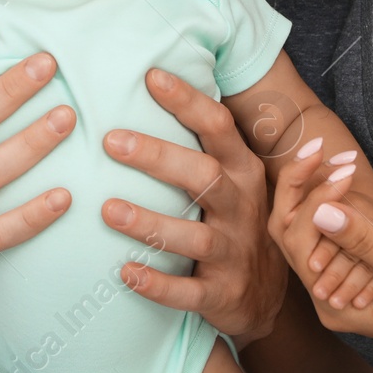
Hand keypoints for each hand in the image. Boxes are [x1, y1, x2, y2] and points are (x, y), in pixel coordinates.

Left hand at [100, 68, 285, 346]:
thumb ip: (201, 141)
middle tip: (110, 140)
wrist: (265, 296)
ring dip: (150, 223)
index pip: (218, 127)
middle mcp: (242, 207)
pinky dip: (158, 285)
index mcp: (242, 170)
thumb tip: (152, 78)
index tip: (151, 76)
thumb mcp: (232, 177)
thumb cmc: (233, 220)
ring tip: (107, 209)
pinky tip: (124, 272)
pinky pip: (189, 293)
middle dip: (158, 157)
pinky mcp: (223, 294)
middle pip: (204, 176)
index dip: (187, 101)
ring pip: (194, 237)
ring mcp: (234, 253)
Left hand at [270, 146, 372, 355]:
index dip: (315, 198)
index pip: (299, 239)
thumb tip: (320, 210)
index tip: (344, 169)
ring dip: (316, 192)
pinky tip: (346, 178)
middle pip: (292, 232)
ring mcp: (334, 289)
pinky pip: (327, 236)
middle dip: (302, 188)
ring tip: (338, 159)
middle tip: (321, 149)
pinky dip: (333, 205)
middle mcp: (324, 299)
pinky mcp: (347, 276)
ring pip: (307, 231)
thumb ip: (366, 241)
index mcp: (333, 305)